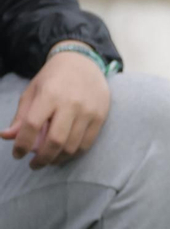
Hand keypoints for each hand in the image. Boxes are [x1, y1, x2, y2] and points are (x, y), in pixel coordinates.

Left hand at [2, 47, 110, 167]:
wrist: (84, 62)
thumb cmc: (53, 78)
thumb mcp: (33, 91)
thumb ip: (21, 115)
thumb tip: (7, 137)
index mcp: (49, 94)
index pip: (32, 125)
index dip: (22, 144)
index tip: (17, 154)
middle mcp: (71, 104)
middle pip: (55, 140)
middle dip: (41, 158)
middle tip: (33, 165)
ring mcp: (88, 111)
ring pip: (72, 146)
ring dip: (57, 159)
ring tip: (48, 160)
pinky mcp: (101, 117)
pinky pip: (86, 143)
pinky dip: (73, 154)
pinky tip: (64, 155)